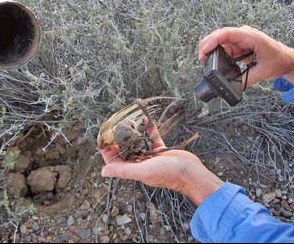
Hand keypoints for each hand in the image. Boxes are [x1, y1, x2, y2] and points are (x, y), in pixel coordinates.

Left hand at [100, 124, 223, 204]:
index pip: (115, 162)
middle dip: (120, 140)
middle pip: (126, 151)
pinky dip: (149, 130)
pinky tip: (146, 120)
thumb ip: (124, 170)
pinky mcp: (162, 150)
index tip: (103, 140)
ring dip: (134, 133)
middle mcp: (141, 164)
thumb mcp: (143, 171)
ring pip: (139, 143)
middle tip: (115, 127)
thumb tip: (103, 172)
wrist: (190, 172)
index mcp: (135, 171)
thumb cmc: (167, 173)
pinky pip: (152, 138)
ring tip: (129, 122)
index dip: (108, 152)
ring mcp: (151, 157)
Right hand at [198, 26, 293, 86]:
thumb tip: (234, 85)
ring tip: (205, 62)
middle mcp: (244, 35)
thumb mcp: (263, 72)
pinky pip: (225, 48)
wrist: (288, 60)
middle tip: (201, 58)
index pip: (227, 33)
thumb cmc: (280, 60)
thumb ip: (247, 78)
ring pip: (221, 42)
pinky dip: (219, 54)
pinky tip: (215, 62)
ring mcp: (241, 40)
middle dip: (208, 45)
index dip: (213, 40)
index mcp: (251, 36)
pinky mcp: (240, 46)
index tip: (205, 50)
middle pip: (220, 35)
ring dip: (212, 50)